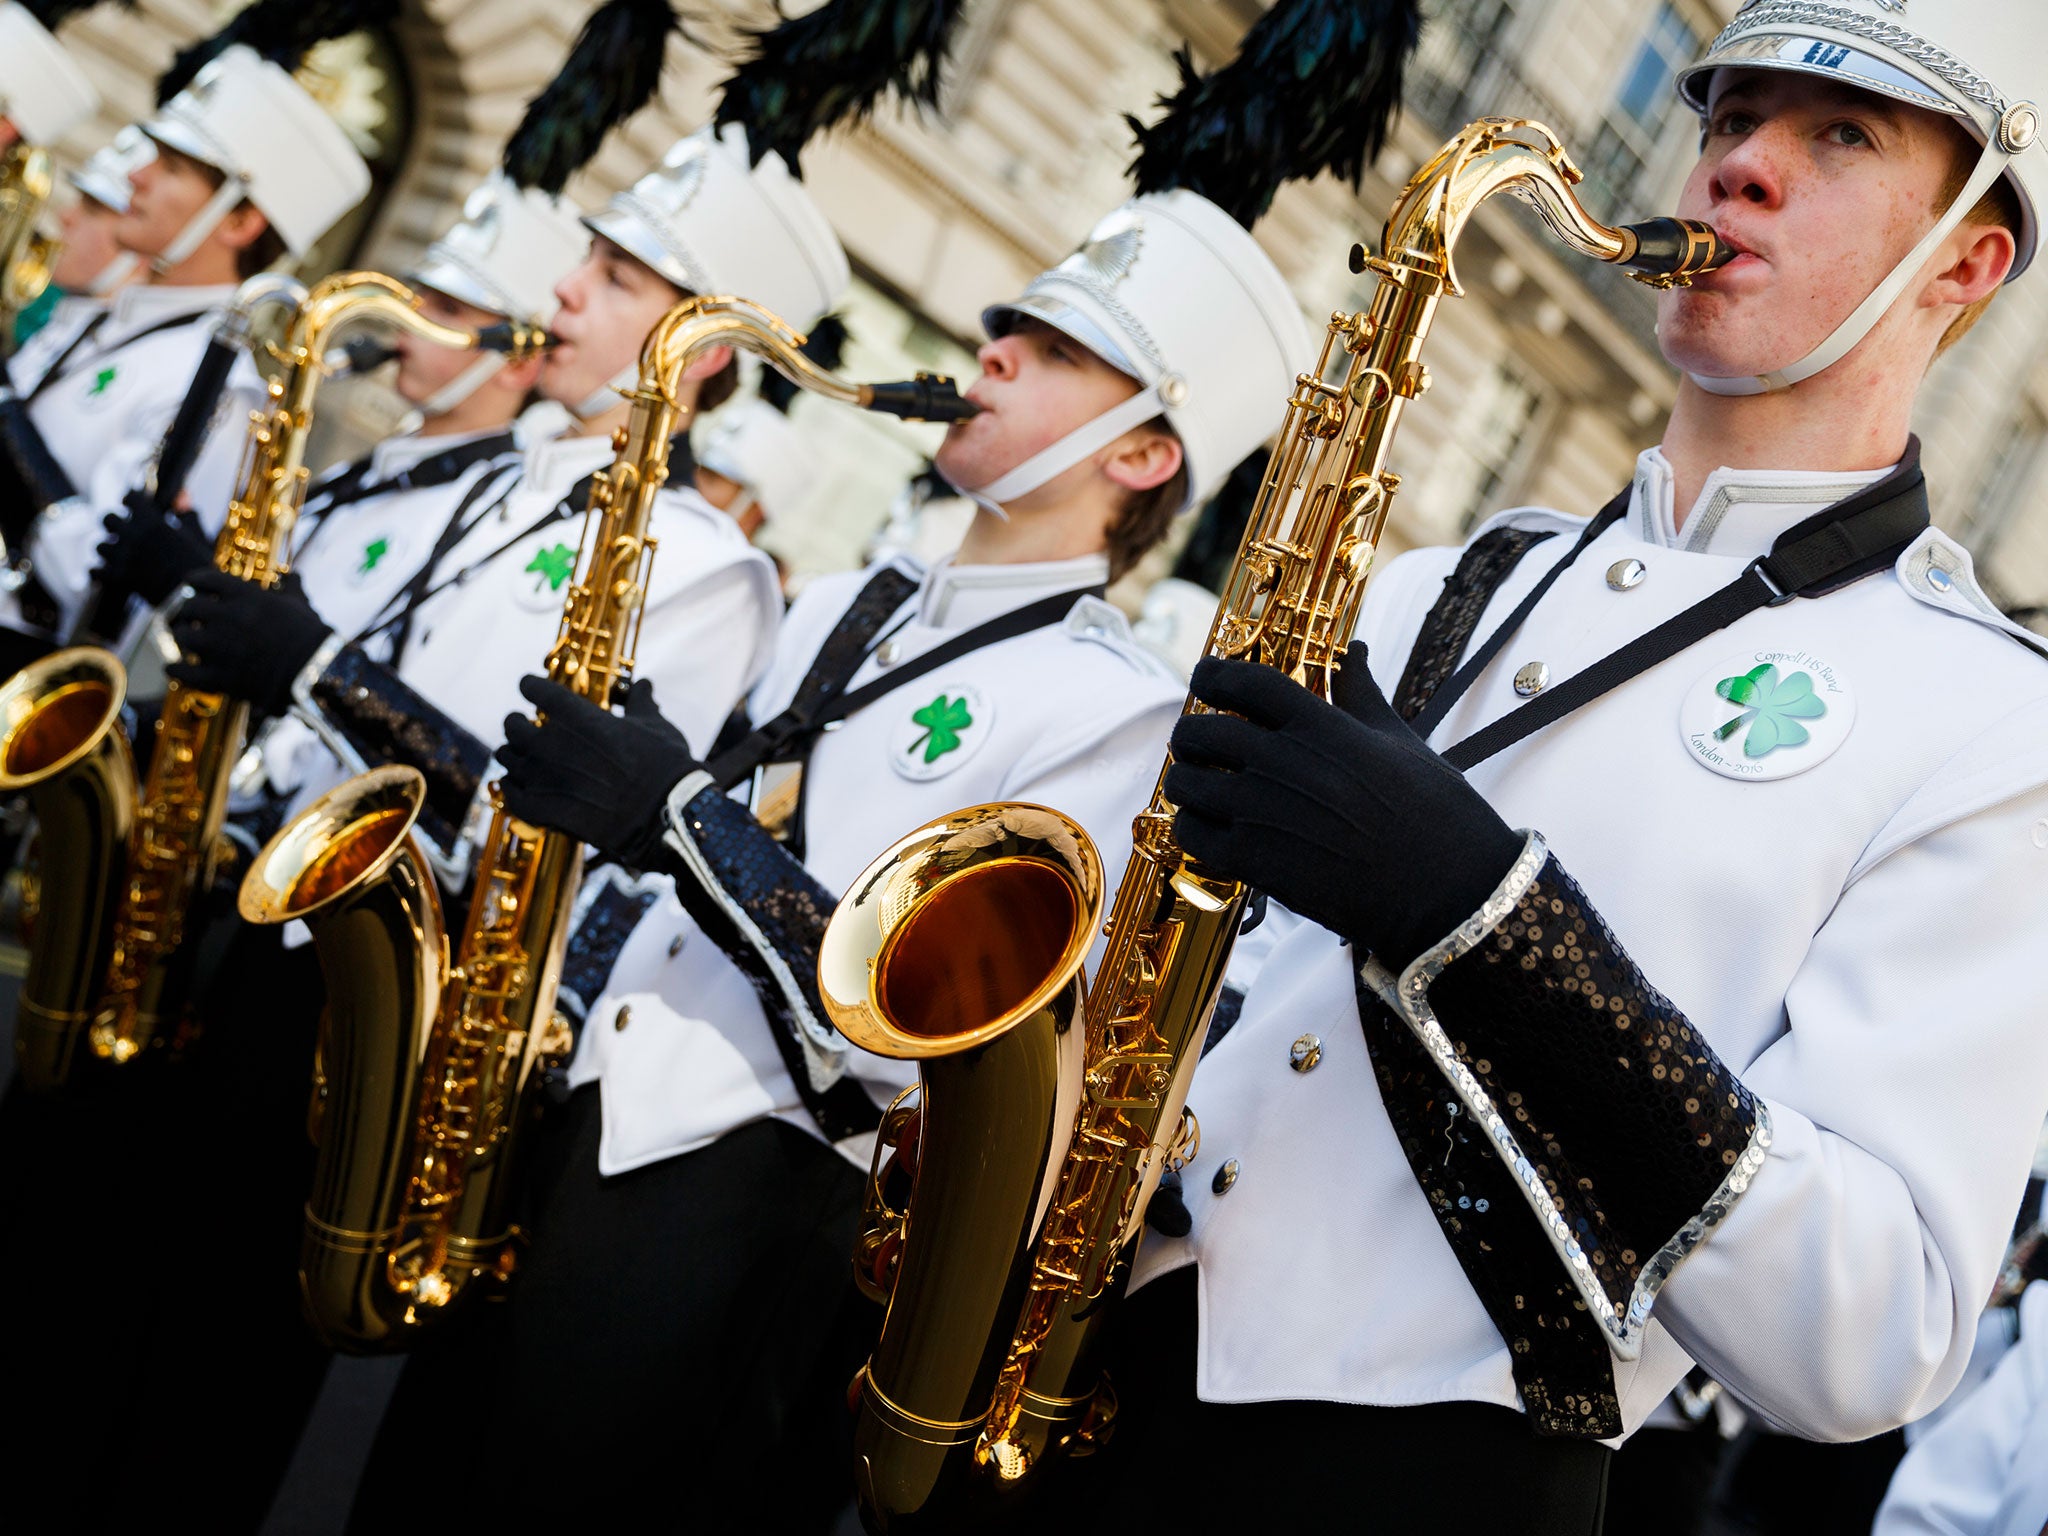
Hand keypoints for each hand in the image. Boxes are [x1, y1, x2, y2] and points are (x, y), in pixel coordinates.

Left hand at [96, 489, 213, 607]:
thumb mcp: (197, 537)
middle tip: (124, 532)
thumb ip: (186, 513)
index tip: (132, 504)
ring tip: (119, 555)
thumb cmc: (199, 568)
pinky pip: (94, 570)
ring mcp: (122, 557)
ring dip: (108, 549)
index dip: (131, 500)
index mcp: (152, 522)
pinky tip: (108, 573)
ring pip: (99, 546)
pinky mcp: (117, 577)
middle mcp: (133, 536)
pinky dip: (99, 572)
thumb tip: (182, 494)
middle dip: (115, 524)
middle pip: (107, 519)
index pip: (130, 497)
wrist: (194, 598)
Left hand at [166, 569, 332, 714]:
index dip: (194, 580)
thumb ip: (291, 587)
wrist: (316, 670)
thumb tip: (292, 574)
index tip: (189, 584)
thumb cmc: (312, 635)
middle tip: (183, 618)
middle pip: (188, 608)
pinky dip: (174, 670)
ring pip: (183, 637)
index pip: (205, 579)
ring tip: (182, 641)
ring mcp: (219, 647)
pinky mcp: (219, 676)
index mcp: (244, 595)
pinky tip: (171, 668)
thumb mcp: (301, 605)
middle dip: (183, 612)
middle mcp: (226, 616)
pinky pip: (184, 671)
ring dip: (180, 638)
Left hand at [499, 675, 698, 869]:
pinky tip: (519, 788)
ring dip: (512, 755)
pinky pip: (510, 795)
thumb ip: (639, 702)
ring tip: (521, 758)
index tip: (531, 687)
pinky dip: (512, 789)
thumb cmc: (665, 766)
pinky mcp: (542, 809)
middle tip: (524, 726)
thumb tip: (642, 684)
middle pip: (512, 725)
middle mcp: (552, 742)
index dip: (531, 686)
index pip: (534, 688)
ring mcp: (543, 777)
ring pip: (506, 758)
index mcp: (578, 716)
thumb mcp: (656, 726)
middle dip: (517, 723)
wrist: (665, 815)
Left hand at [1163, 641, 1523, 966]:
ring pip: (1186, 781)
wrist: (1446, 893)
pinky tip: (1211, 830)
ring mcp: (1263, 812)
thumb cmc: (1436, 814)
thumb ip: (1363, 696)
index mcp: (1321, 727)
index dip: (1214, 673)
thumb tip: (1354, 650)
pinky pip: (1192, 834)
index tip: (1206, 677)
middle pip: (1201, 729)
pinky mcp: (1254, 861)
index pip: (1243, 681)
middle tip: (1198, 743)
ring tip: (1202, 787)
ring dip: (1188, 780)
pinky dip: (1193, 828)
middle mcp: (1284, 762)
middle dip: (1192, 733)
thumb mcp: (1401, 743)